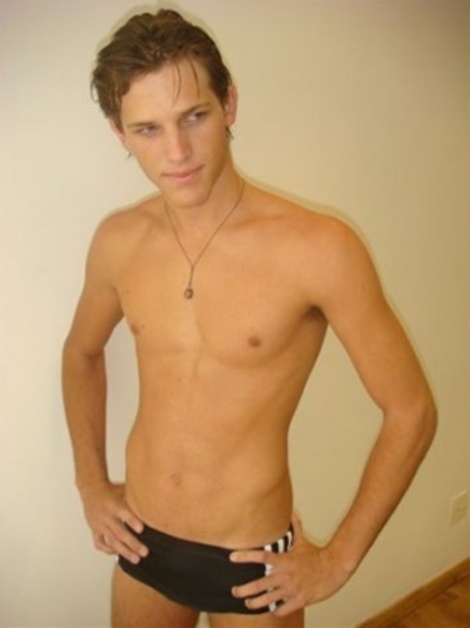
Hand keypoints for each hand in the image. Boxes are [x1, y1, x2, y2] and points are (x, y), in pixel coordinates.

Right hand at [79, 481, 147, 563]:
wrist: (91, 489)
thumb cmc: (111, 490)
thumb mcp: (123, 490)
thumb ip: (135, 498)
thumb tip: (154, 501)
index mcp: (114, 504)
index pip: (123, 513)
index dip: (132, 521)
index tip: (142, 529)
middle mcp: (106, 516)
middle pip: (119, 532)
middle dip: (133, 544)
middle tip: (144, 552)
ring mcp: (99, 525)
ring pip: (112, 541)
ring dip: (124, 551)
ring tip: (136, 559)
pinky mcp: (94, 530)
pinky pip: (100, 543)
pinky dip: (108, 550)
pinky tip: (117, 554)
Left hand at [230, 515, 349, 616]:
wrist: (334, 569)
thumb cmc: (316, 555)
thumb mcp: (302, 541)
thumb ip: (294, 528)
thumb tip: (291, 512)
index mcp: (284, 560)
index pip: (261, 557)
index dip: (245, 556)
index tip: (232, 557)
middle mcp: (285, 575)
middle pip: (260, 583)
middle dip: (245, 589)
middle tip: (234, 590)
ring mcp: (292, 589)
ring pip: (269, 599)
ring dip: (256, 603)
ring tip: (248, 604)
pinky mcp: (300, 600)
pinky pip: (283, 609)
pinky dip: (276, 611)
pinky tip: (271, 611)